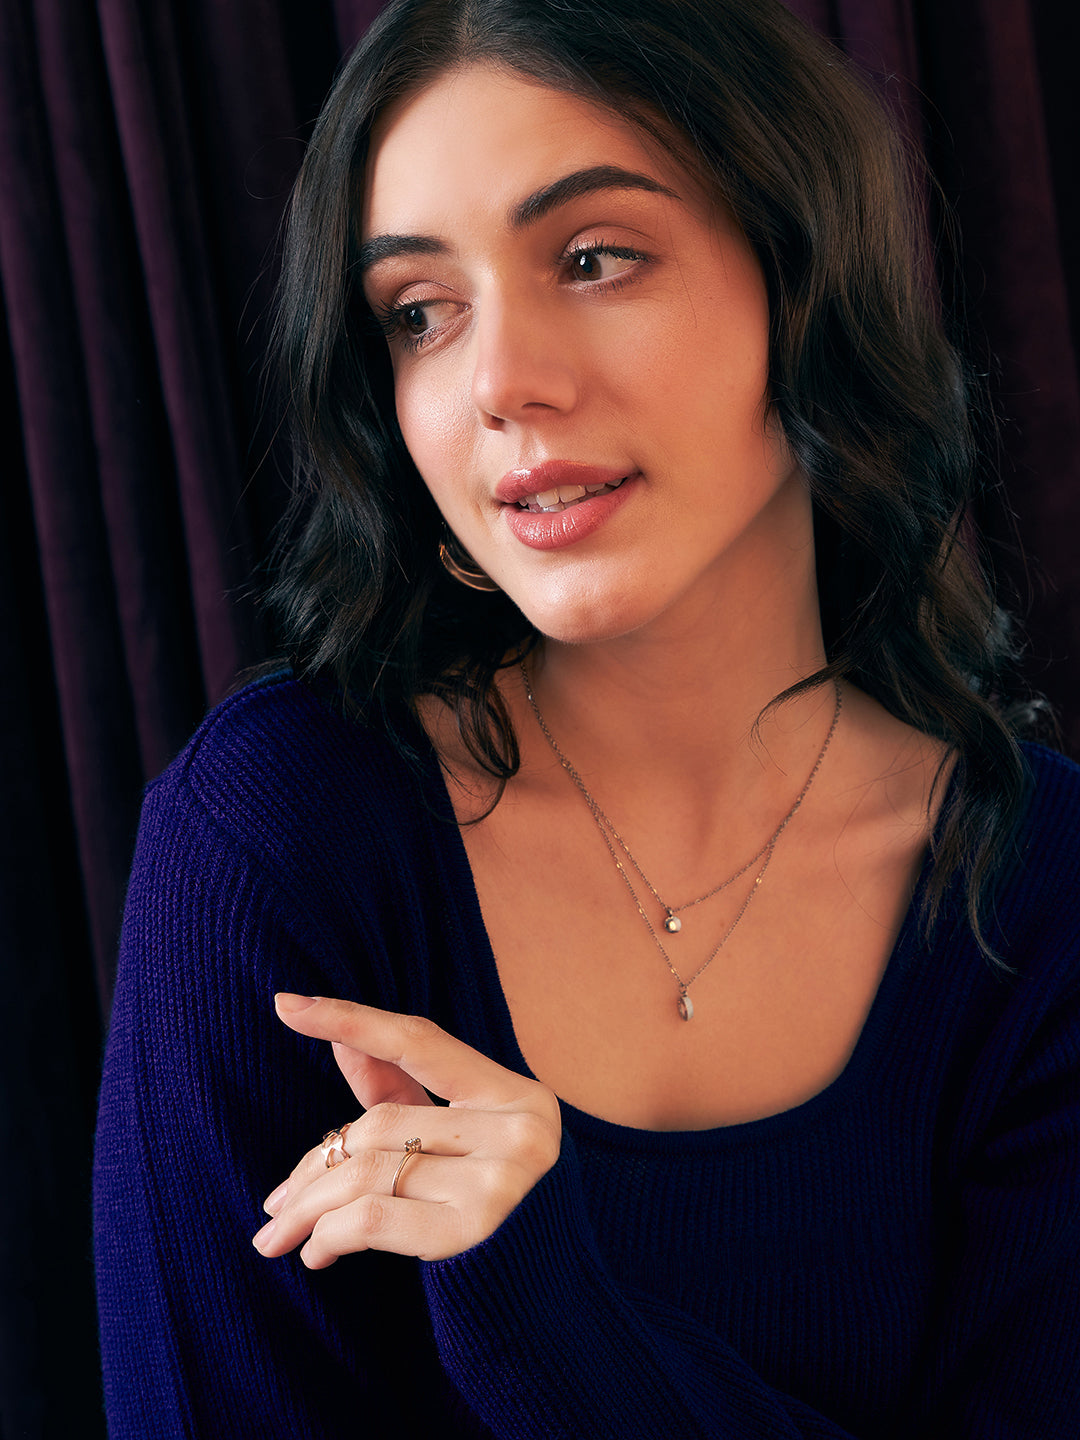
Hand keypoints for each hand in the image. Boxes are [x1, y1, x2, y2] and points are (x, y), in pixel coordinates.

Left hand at [252, 994, 560, 1265]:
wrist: (542, 1300)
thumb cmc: (491, 1207)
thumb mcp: (457, 1142)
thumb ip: (402, 1091)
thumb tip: (343, 1037)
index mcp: (515, 1094)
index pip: (418, 1040)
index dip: (350, 1019)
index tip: (286, 1005)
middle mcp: (517, 1129)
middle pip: (379, 1122)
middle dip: (316, 1162)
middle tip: (275, 1200)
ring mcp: (501, 1180)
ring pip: (367, 1170)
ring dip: (307, 1205)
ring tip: (277, 1234)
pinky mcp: (474, 1232)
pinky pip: (371, 1216)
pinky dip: (328, 1234)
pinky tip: (315, 1253)